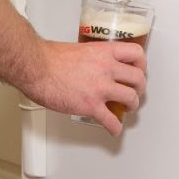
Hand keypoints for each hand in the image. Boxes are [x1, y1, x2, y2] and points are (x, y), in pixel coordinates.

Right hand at [22, 40, 147, 135]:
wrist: (37, 68)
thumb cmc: (50, 58)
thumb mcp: (80, 49)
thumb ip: (93, 57)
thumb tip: (94, 65)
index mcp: (105, 52)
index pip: (136, 54)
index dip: (141, 65)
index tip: (139, 70)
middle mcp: (107, 68)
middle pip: (138, 79)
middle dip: (139, 88)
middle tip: (135, 92)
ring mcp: (101, 88)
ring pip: (131, 99)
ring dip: (132, 106)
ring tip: (127, 109)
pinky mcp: (92, 105)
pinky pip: (111, 120)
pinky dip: (115, 128)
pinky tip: (113, 129)